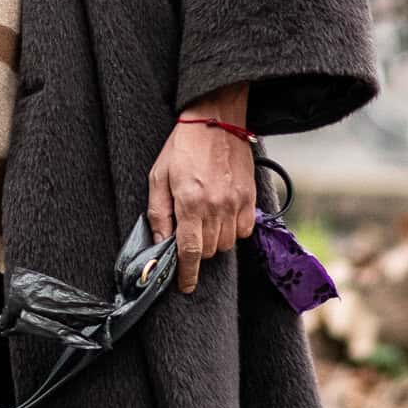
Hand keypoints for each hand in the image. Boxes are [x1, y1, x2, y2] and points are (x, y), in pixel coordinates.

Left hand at [146, 91, 255, 294]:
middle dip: (197, 250)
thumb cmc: (182, 147)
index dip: (187, 274)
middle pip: (209, 251)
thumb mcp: (158, 177)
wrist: (215, 120)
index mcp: (189, 203)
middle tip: (188, 233)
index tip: (185, 286)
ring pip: (226, 243)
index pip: (190, 252)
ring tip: (204, 221)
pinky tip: (221, 216)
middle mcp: (215, 207)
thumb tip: (160, 242)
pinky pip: (243, 230)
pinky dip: (232, 231)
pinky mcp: (249, 197)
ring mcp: (235, 203)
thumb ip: (158, 212)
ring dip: (214, 241)